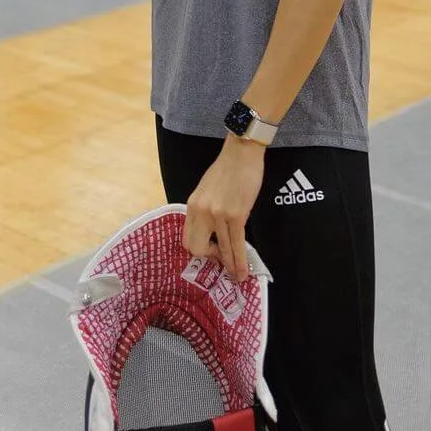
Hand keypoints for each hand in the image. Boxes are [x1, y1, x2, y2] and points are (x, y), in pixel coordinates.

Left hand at [183, 137, 265, 283]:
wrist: (241, 154)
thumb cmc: (226, 169)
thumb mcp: (205, 190)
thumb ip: (205, 210)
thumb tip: (211, 231)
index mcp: (192, 206)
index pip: (188, 238)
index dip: (199, 249)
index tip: (212, 251)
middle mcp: (201, 212)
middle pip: (197, 248)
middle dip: (210, 259)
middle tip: (223, 261)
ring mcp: (218, 215)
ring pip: (220, 250)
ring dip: (230, 266)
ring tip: (237, 277)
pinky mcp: (236, 215)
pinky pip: (236, 244)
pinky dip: (239, 261)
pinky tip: (243, 271)